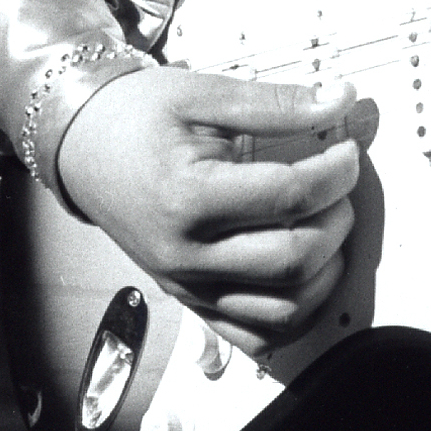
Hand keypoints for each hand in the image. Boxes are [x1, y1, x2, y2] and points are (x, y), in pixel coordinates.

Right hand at [56, 69, 364, 351]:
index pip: (288, 198)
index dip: (335, 173)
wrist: (83, 145)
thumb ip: (276, 102)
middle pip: (294, 260)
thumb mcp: (204, 94)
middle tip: (340, 185)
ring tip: (327, 224)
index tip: (347, 150)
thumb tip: (340, 98)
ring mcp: (188, 285)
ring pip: (284, 310)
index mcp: (187, 198)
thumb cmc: (136, 117)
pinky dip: (295, 312)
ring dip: (327, 270)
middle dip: (337, 219)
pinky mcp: (192, 301)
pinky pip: (257, 336)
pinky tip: (309, 272)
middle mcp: (186, 254)